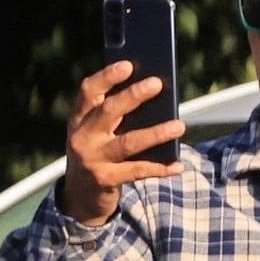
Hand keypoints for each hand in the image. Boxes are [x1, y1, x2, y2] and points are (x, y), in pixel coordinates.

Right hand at [60, 62, 184, 226]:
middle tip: (157, 84)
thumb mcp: (98, 133)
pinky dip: (159, 168)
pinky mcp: (104, 179)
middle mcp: (82, 136)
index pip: (88, 92)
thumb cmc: (98, 154)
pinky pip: (137, 171)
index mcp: (79, 119)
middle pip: (109, 111)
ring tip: (180, 125)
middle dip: (133, 96)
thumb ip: (116, 117)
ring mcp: (92, 158)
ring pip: (128, 142)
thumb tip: (152, 98)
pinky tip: (178, 165)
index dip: (106, 77)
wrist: (80, 195)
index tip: (127, 65)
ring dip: (156, 133)